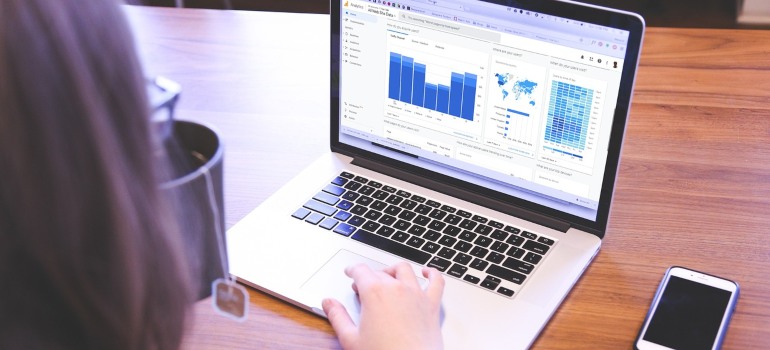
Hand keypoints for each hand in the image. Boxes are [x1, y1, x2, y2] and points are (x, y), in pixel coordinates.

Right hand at [322, 262, 444, 349]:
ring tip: (388, 276)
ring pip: (405, 270)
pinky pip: (436, 281)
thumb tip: (328, 303)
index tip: (350, 272)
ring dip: (394, 270)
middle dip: (369, 276)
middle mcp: (396, 288)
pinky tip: (427, 272)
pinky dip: (432, 273)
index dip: (352, 269)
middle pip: (380, 272)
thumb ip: (337, 317)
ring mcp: (416, 294)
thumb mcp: (351, 339)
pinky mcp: (432, 304)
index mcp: (374, 293)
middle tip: (363, 286)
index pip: (360, 271)